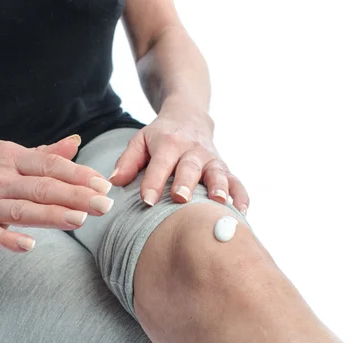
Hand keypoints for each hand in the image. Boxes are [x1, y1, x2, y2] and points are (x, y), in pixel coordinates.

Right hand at [0, 135, 113, 251]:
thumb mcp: (6, 153)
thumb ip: (44, 154)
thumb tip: (76, 143)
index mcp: (10, 158)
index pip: (50, 166)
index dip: (78, 174)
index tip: (103, 184)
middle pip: (42, 188)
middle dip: (76, 196)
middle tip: (105, 205)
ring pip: (22, 210)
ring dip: (52, 215)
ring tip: (80, 219)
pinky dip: (9, 240)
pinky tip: (29, 245)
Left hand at [109, 102, 248, 214]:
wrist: (189, 116)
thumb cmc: (160, 136)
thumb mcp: (140, 141)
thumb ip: (127, 161)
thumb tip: (114, 182)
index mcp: (169, 143)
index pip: (160, 164)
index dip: (153, 182)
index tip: (147, 201)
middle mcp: (192, 150)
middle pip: (190, 167)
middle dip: (186, 183)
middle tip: (181, 199)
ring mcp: (211, 159)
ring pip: (217, 173)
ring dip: (218, 187)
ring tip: (218, 202)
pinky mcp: (225, 167)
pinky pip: (236, 181)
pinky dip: (240, 196)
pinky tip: (240, 213)